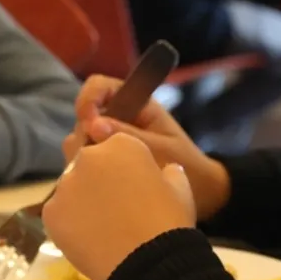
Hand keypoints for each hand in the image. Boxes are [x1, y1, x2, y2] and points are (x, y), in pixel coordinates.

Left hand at [44, 133, 195, 279]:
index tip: (134, 188)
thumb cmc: (169, 222)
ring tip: (101, 226)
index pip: (117, 146)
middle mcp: (88, 157)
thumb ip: (170, 172)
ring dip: (82, 200)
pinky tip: (87, 238)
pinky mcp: (50, 212)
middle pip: (89, 163)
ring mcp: (65, 185)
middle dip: (99, 179)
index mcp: (121, 145)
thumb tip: (166, 171)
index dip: (125, 167)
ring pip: (71, 187)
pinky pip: (59, 212)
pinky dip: (70, 222)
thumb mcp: (181, 189)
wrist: (148, 264)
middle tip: (115, 207)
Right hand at [63, 75, 231, 219]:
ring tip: (98, 176)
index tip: (89, 124)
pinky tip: (94, 186)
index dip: (88, 100)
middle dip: (83, 135)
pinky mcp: (105, 163)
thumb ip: (130, 137)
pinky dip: (83, 171)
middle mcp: (118, 118)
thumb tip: (93, 126)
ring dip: (82, 156)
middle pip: (84, 115)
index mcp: (136, 104)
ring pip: (79, 140)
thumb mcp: (162, 149)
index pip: (100, 86)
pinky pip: (82, 161)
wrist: (201, 193)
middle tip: (93, 159)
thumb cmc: (187, 164)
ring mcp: (108, 141)